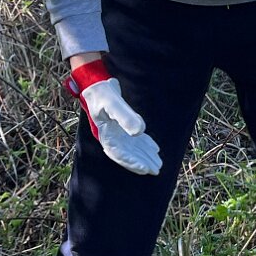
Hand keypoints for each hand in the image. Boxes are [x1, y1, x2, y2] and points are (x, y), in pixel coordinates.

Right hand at [65, 59, 161, 174]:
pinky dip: (145, 144)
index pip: (119, 154)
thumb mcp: (114, 104)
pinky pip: (134, 139)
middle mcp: (111, 136)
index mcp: (105, 135)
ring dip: (145, 156)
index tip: (144, 169)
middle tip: (156, 170)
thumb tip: (140, 132)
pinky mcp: (122, 126)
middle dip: (141, 163)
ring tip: (158, 164)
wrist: (97, 85)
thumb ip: (126, 117)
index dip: (131, 162)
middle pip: (127, 154)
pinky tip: (155, 149)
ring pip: (132, 148)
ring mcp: (116, 132)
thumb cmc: (102, 94)